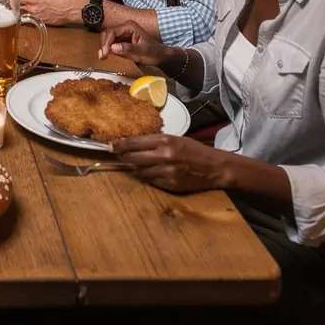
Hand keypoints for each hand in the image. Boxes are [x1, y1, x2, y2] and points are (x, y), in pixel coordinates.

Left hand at [15, 0, 84, 26]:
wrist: (71, 7)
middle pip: (15, 0)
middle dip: (13, 0)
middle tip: (13, 0)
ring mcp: (33, 10)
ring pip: (20, 9)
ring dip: (20, 8)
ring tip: (21, 7)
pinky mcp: (37, 19)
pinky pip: (28, 17)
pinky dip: (27, 15)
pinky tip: (30, 13)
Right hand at [98, 21, 169, 65]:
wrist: (159, 56)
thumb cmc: (153, 51)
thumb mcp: (143, 50)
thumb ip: (128, 48)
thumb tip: (112, 48)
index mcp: (129, 26)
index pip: (112, 32)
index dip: (107, 42)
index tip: (105, 53)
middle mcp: (123, 28)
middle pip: (107, 34)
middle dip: (104, 44)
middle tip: (102, 57)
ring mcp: (121, 34)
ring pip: (106, 38)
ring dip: (103, 47)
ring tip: (103, 57)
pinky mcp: (120, 41)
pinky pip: (109, 43)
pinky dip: (106, 49)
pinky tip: (105, 56)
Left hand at [112, 134, 228, 191]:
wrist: (214, 167)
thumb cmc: (194, 150)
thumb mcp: (175, 139)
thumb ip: (155, 141)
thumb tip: (133, 143)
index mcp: (165, 140)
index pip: (135, 142)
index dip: (120, 144)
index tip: (110, 145)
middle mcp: (164, 156)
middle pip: (133, 158)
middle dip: (124, 157)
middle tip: (119, 156)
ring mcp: (167, 172)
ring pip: (140, 171)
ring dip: (135, 168)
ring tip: (136, 164)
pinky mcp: (171, 184)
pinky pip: (151, 181)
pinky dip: (147, 176)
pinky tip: (150, 172)